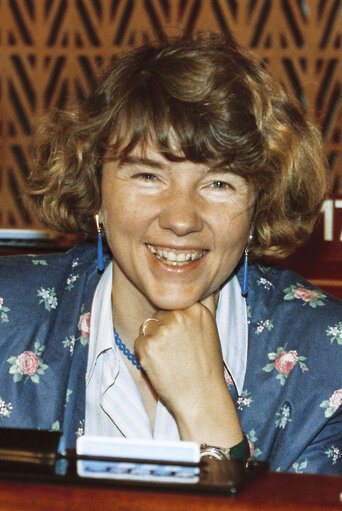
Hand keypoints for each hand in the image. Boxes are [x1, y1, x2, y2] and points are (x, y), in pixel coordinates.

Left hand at [134, 295, 242, 445]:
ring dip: (153, 341)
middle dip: (164, 330)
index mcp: (196, 308)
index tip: (185, 339)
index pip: (174, 304)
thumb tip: (206, 284)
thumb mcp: (211, 329)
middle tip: (179, 353)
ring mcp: (162, 329)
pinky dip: (145, 354)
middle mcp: (179, 314)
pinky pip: (139, 342)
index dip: (176, 322)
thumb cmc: (207, 366)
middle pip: (159, 314)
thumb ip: (205, 303)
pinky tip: (161, 366)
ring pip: (147, 326)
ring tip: (171, 359)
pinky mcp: (147, 344)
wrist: (202, 398)